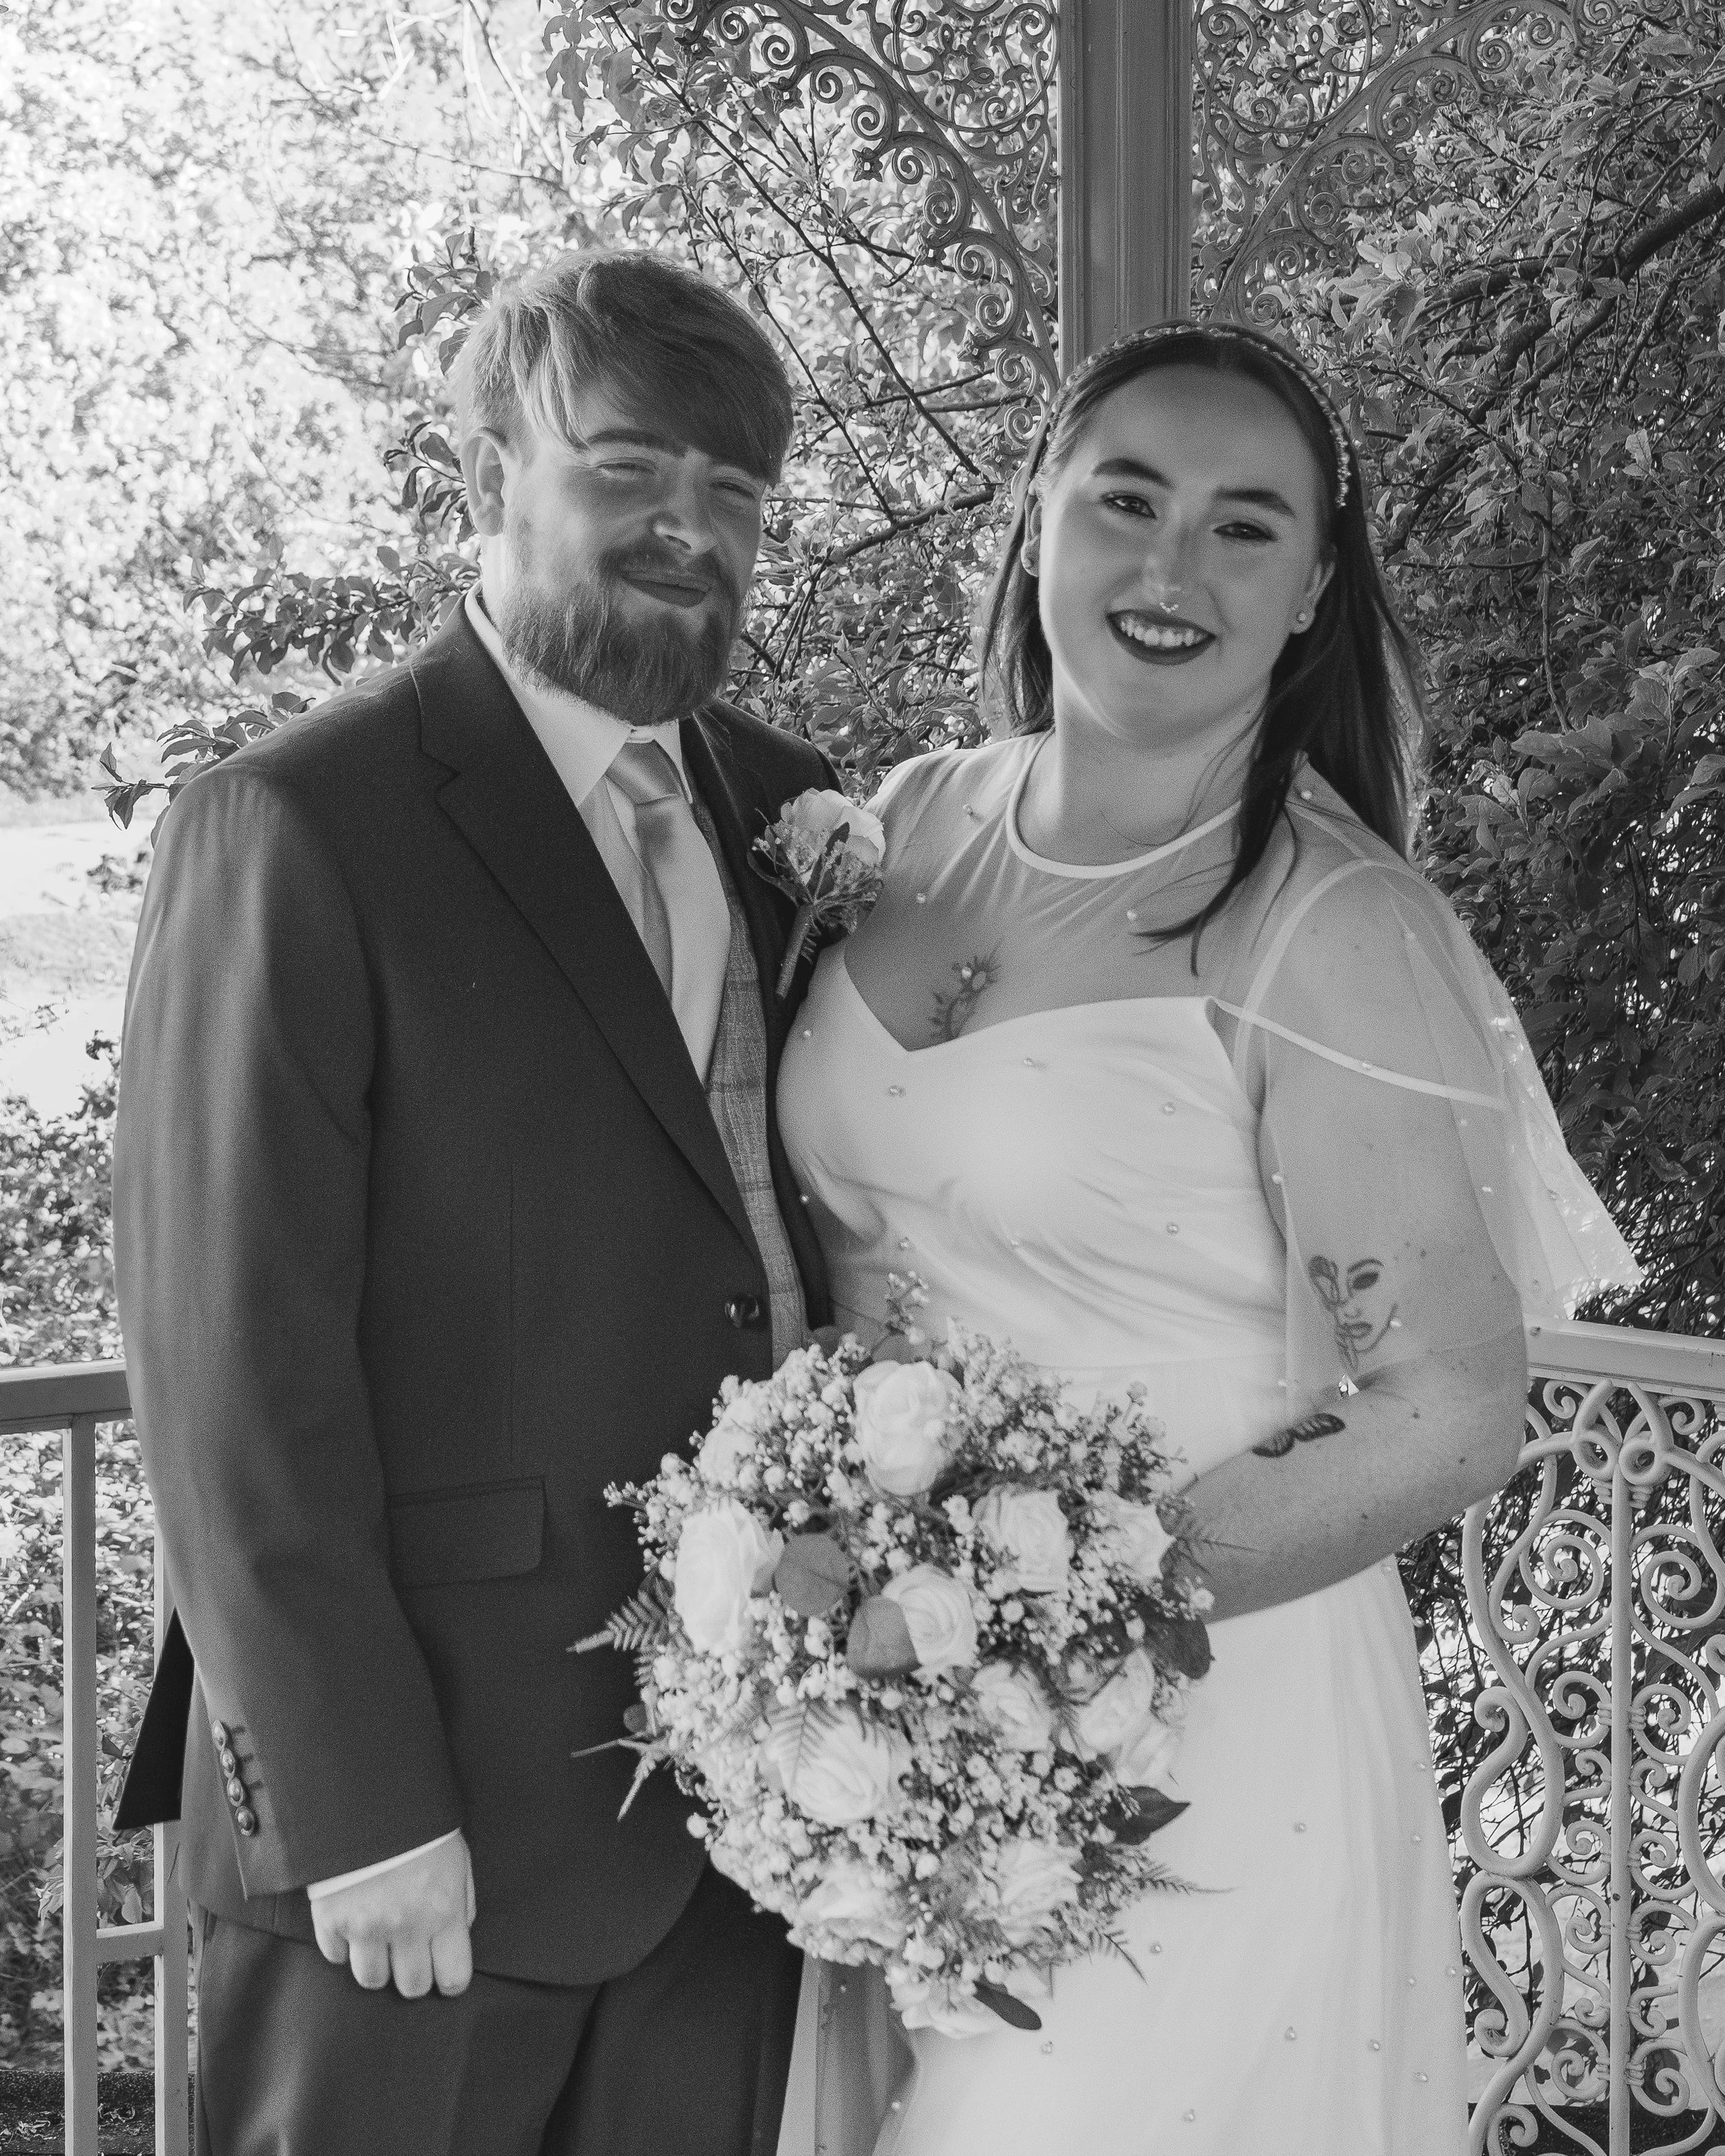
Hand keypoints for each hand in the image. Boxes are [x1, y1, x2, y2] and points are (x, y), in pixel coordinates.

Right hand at [309, 1831, 474, 1997]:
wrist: (367, 1796)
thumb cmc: (420, 1825)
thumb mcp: (457, 1858)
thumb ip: (461, 1902)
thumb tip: (458, 1934)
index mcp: (443, 1912)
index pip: (454, 1977)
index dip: (450, 1980)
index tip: (444, 1972)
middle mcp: (405, 1927)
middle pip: (412, 1987)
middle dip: (414, 1974)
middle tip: (411, 1953)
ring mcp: (365, 1927)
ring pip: (371, 1981)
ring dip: (378, 1964)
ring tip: (380, 1938)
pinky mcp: (330, 1921)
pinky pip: (335, 1956)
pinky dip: (343, 1946)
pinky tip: (352, 1921)